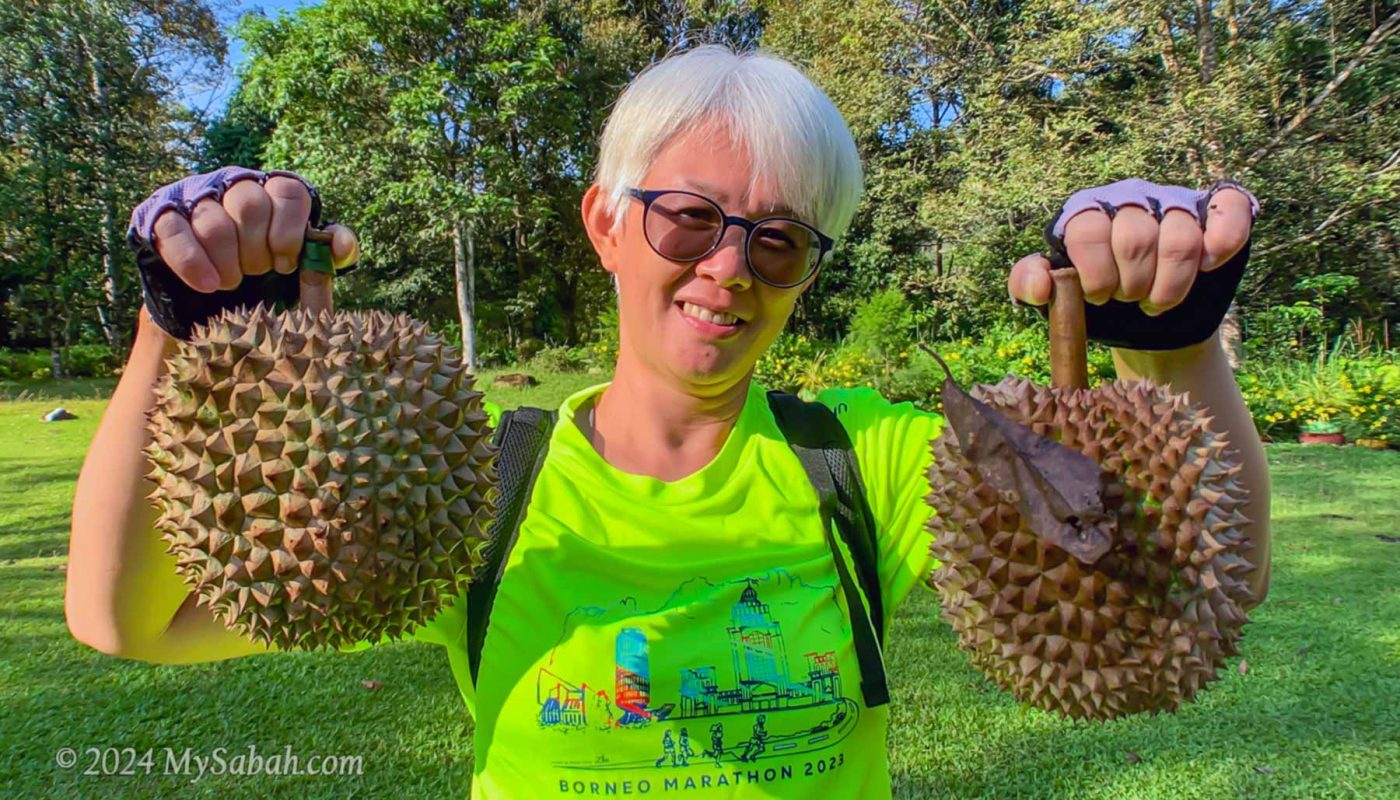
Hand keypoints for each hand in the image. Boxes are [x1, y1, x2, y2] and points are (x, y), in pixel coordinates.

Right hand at [147, 172, 358, 309]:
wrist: (209, 286)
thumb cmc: (266, 270)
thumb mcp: (303, 265)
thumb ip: (327, 254)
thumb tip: (341, 245)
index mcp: (271, 189)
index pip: (289, 191)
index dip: (290, 231)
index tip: (287, 263)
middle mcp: (234, 183)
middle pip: (250, 205)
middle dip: (257, 250)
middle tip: (257, 272)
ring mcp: (195, 196)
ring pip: (213, 223)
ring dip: (228, 263)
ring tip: (232, 282)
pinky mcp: (161, 215)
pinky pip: (175, 233)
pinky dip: (193, 263)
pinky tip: (209, 284)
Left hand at [1009, 181, 1253, 316]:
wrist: (1146, 316)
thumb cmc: (1097, 297)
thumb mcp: (1058, 293)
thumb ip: (1031, 283)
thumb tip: (1040, 284)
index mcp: (1087, 211)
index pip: (1087, 230)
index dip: (1095, 274)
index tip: (1098, 298)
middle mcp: (1131, 198)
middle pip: (1134, 238)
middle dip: (1131, 284)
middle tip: (1129, 300)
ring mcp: (1175, 201)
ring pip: (1179, 237)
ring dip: (1170, 284)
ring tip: (1157, 302)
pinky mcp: (1217, 212)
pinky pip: (1229, 213)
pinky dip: (1221, 244)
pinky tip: (1208, 266)